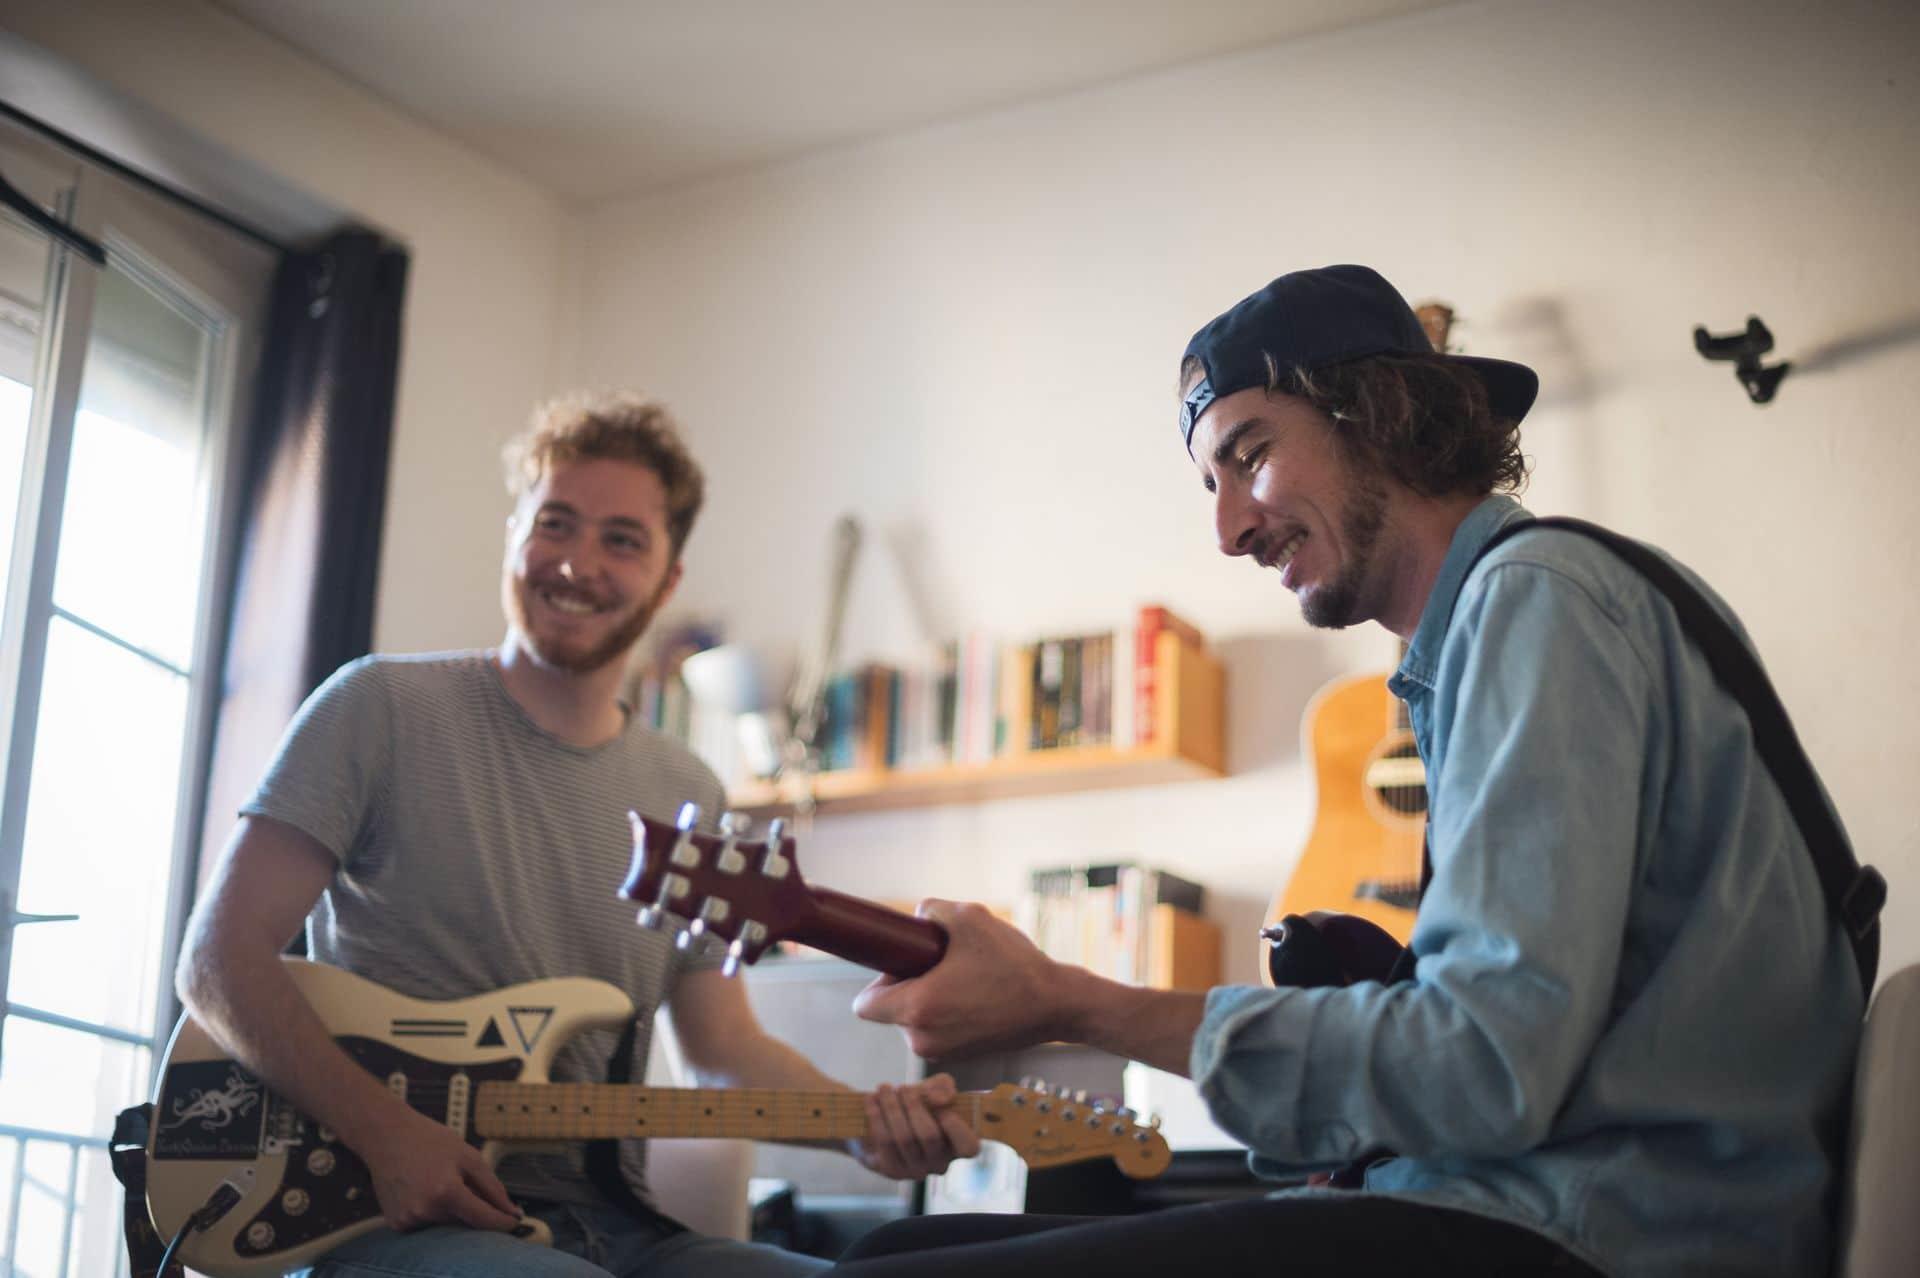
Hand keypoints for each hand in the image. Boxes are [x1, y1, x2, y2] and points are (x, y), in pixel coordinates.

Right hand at [355, 1106, 521, 1232]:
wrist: (386, 1136)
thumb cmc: (429, 1141)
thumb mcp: (468, 1156)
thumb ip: (492, 1187)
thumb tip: (512, 1211)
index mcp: (446, 1191)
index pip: (482, 1219)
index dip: (501, 1223)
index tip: (515, 1223)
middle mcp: (425, 1210)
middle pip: (463, 1221)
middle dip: (471, 1207)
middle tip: (461, 1181)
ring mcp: (408, 1219)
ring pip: (445, 1224)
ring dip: (450, 1209)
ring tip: (436, 1180)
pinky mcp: (396, 1223)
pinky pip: (426, 1224)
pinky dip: (431, 1212)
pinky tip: (422, 1189)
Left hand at [852, 1074, 980, 1178]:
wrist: (884, 1116)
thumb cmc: (918, 1103)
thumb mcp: (934, 1088)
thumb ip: (943, 1087)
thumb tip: (939, 1100)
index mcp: (958, 1146)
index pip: (969, 1147)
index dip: (956, 1128)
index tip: (942, 1108)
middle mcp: (940, 1164)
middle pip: (929, 1136)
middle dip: (913, 1106)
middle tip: (902, 1087)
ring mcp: (916, 1170)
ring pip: (904, 1137)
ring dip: (891, 1107)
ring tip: (884, 1088)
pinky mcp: (892, 1170)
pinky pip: (884, 1141)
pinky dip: (876, 1116)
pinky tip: (871, 1100)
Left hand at [853, 900, 1071, 1059]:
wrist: (1057, 1005)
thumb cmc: (1014, 965)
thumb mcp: (969, 917)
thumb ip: (930, 909)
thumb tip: (918, 918)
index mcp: (917, 1009)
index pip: (864, 1005)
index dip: (880, 979)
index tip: (907, 963)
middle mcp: (922, 1039)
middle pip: (890, 1010)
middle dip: (909, 984)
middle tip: (945, 964)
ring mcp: (941, 1052)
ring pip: (915, 1019)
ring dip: (930, 998)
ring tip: (968, 978)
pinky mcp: (960, 1057)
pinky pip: (937, 1029)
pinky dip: (947, 1012)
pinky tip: (978, 994)